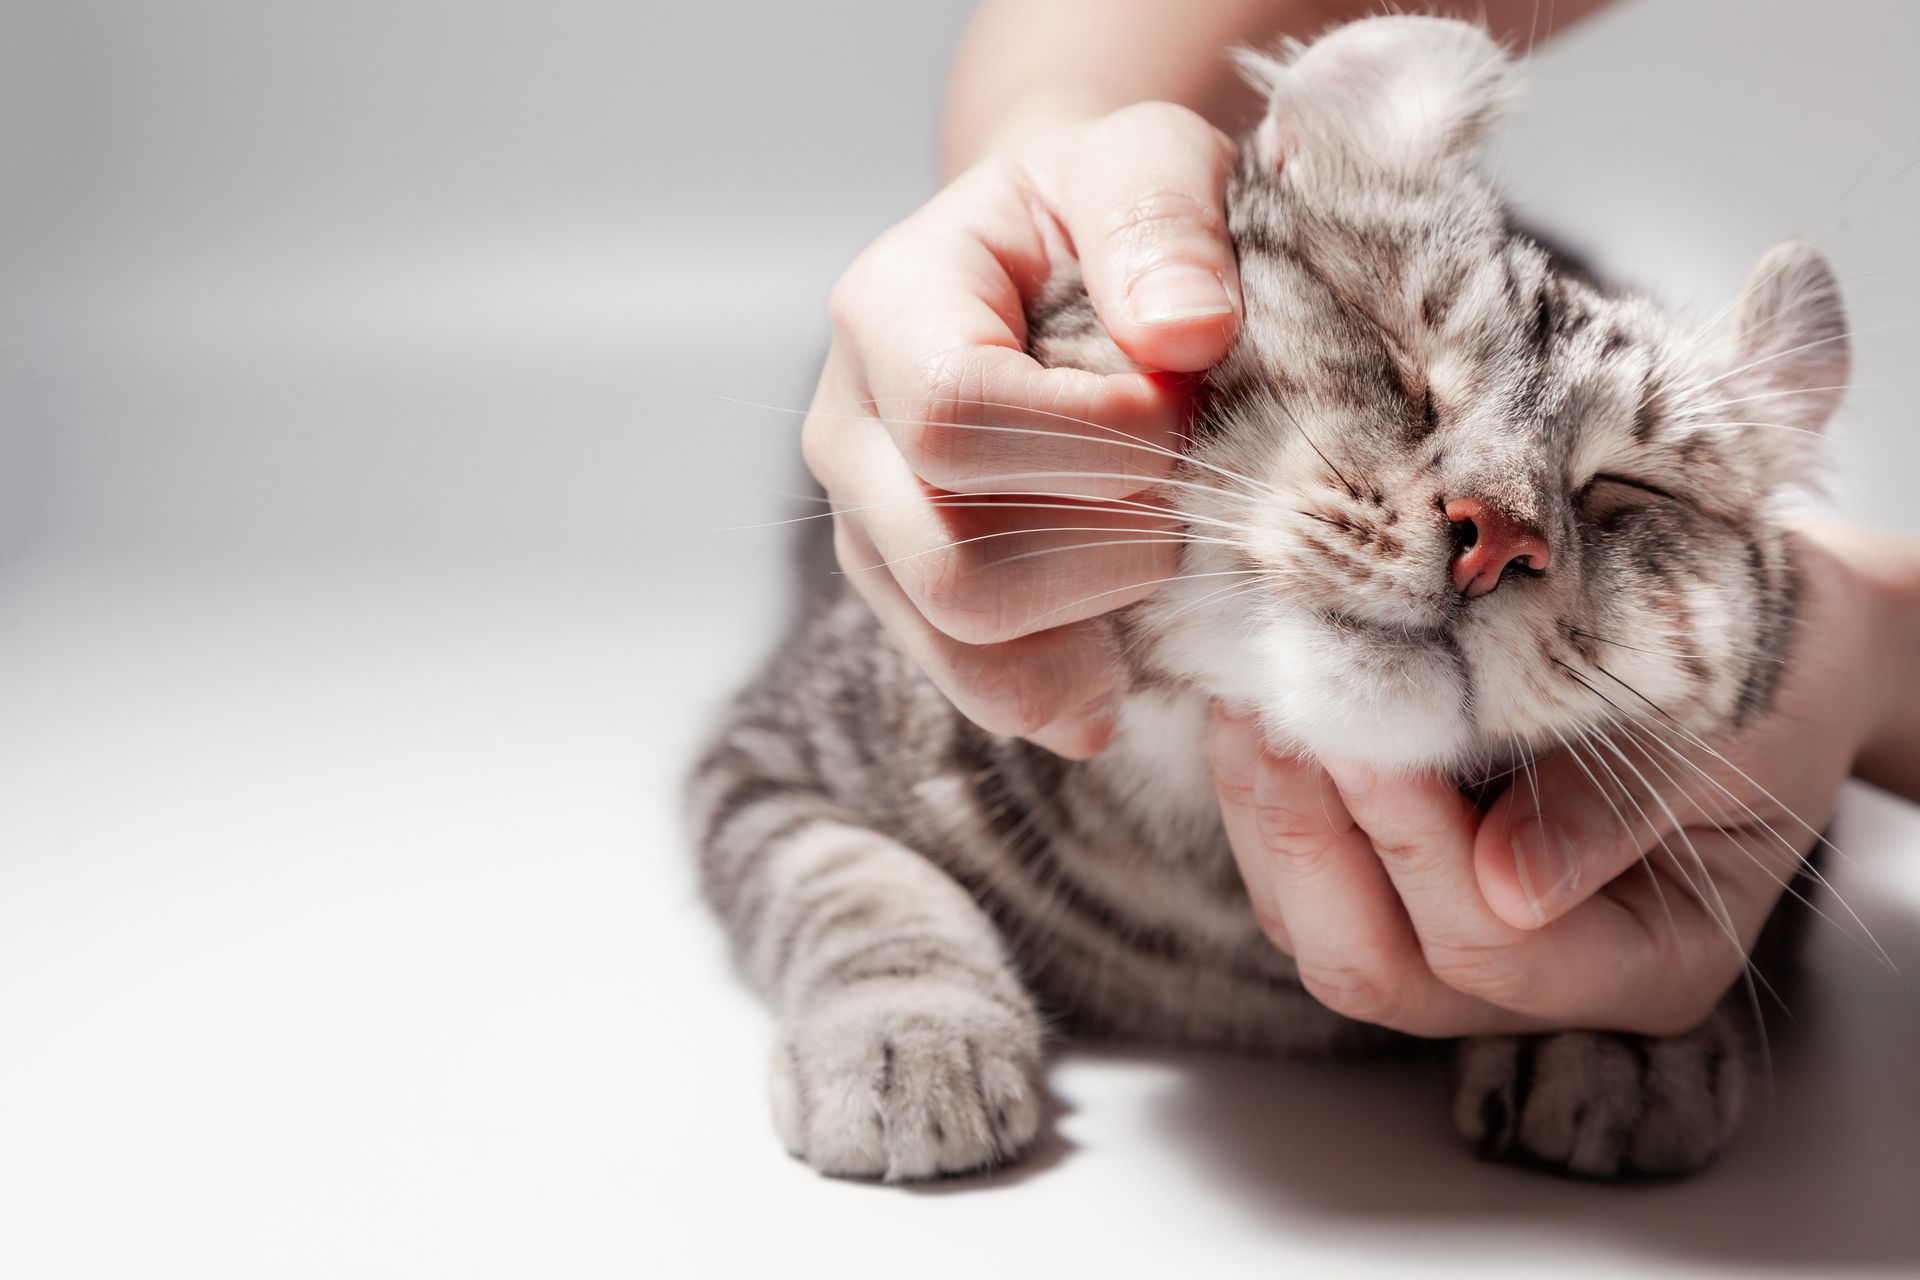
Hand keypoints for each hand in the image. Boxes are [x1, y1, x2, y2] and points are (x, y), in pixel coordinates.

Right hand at [801, 103, 1241, 757]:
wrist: (1048, 262)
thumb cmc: (1097, 213)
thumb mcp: (1141, 161)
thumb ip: (1162, 219)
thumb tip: (1188, 335)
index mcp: (887, 308)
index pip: (955, 416)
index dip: (1092, 441)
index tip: (1182, 412)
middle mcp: (849, 430)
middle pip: (951, 562)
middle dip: (1105, 552)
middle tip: (1187, 495)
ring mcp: (870, 525)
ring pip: (962, 639)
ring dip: (1093, 622)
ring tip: (1165, 558)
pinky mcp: (909, 593)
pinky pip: (977, 683)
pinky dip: (1063, 694)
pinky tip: (1123, 677)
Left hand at [1209, 531, 1884, 1037]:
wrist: (1772, 643)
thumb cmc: (1768, 675)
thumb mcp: (1722, 729)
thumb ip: (1614, 806)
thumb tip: (1507, 886)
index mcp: (1649, 967)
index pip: (1496, 948)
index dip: (1413, 846)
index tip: (1361, 734)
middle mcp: (1541, 985)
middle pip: (1377, 969)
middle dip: (1308, 837)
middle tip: (1273, 712)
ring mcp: (1459, 942)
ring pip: (1316, 930)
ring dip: (1266, 814)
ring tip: (1245, 696)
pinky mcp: (1401, 885)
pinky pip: (1302, 876)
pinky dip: (1264, 797)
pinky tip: (1250, 708)